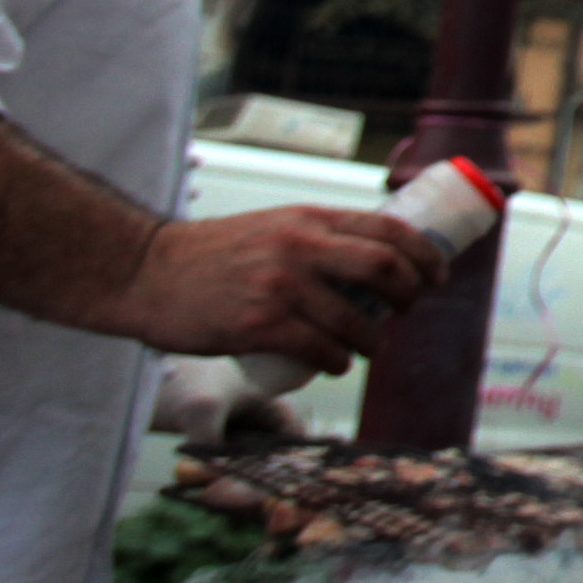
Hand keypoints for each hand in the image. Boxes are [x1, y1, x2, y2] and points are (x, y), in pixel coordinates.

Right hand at [108, 205, 443, 371]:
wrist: (144, 271)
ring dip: (374, 342)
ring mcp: (280, 287)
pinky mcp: (258, 325)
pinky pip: (320, 350)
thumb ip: (317, 236)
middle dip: (410, 295)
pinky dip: (338, 362)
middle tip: (408, 311)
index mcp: (308, 218)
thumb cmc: (210, 254)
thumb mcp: (272, 225)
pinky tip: (337, 364)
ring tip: (369, 347)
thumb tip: (374, 258)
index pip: (389, 228)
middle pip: (386, 269)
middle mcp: (299, 247)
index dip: (425, 255)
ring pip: (356, 320)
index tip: (437, 275)